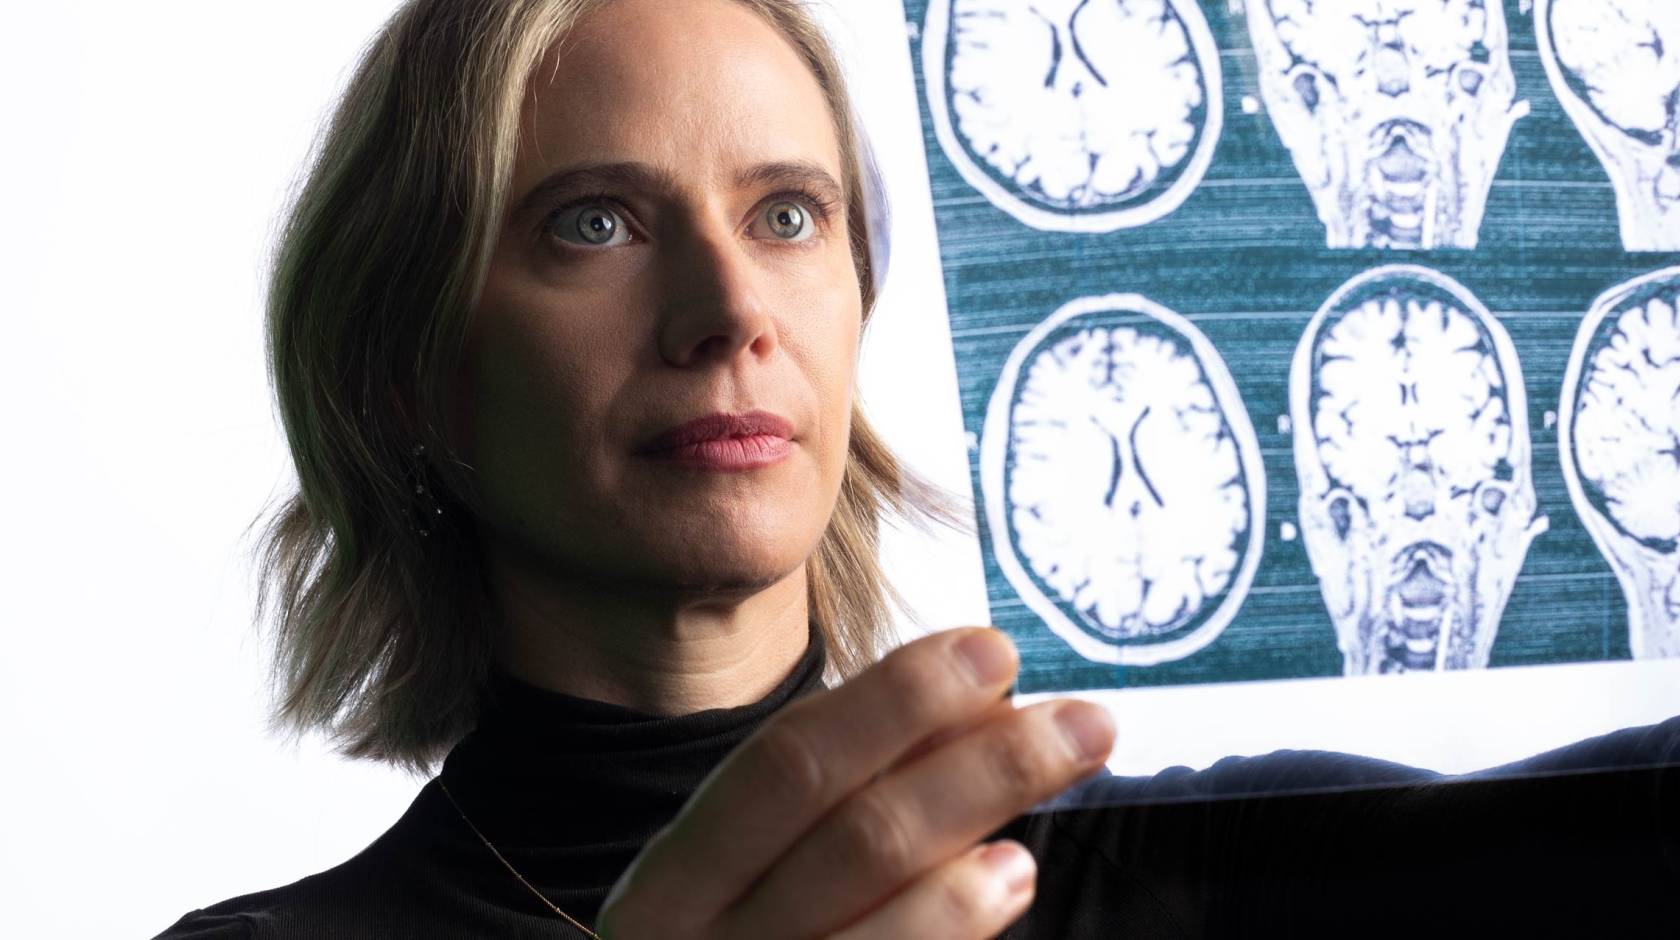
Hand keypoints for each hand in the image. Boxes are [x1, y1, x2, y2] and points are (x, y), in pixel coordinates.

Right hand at [596, 627, 1115, 937]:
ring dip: (989, 852)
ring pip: (878, 927)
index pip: (786, 765)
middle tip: (1085, 721)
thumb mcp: (754, 870)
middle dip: (982, 768)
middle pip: (857, 840)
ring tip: (1056, 801)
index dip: (893, 700)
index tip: (991, 650)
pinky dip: (955, 925)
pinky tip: (1010, 876)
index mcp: (676, 881)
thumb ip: (849, 790)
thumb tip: (978, 705)